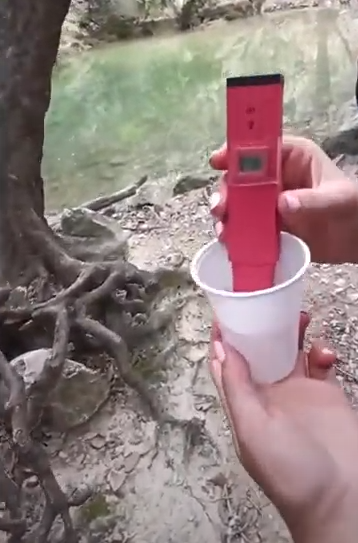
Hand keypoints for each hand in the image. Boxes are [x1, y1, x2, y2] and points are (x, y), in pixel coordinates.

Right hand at [210, 135, 357, 263]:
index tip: (217, 162)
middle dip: (227, 191)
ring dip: (227, 215)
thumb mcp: (336, 199)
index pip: (260, 148)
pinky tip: (229, 242)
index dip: (236, 152)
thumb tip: (282, 203)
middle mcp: (277, 178)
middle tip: (221, 207)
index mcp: (293, 158)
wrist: (357, 240)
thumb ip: (311, 200)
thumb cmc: (352, 207)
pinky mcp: (270, 227)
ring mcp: (271, 204)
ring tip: (223, 230)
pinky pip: (247, 227)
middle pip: (242, 179)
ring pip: (240, 205)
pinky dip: (235, 234)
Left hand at [210, 315, 357, 542]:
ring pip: (288, 351)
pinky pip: (318, 362)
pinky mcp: (324, 392)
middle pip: (258, 351)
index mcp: (244, 402)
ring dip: (290, 332)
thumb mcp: (253, 428)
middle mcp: (267, 394)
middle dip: (259, 327)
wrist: (341, 496)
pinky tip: (324, 353)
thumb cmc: (290, 471)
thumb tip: (219, 348)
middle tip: (265, 303)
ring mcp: (296, 391)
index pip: (226, 364)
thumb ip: (236, 387)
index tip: (224, 310)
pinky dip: (320, 351)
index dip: (222, 338)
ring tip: (298, 315)